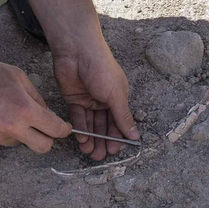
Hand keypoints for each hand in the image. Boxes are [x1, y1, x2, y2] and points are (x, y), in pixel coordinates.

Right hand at [0, 53, 72, 153]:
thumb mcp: (18, 77)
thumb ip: (36, 98)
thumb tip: (46, 114)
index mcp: (24, 110)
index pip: (55, 130)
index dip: (64, 130)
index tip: (64, 128)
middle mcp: (12, 128)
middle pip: (43, 147)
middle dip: (47, 139)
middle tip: (42, 128)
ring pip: (20, 142)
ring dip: (20, 132)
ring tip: (6, 113)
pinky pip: (1, 140)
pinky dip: (2, 131)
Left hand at [53, 38, 136, 161]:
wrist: (76, 51)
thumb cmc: (101, 68)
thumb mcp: (115, 94)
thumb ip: (122, 117)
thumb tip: (134, 136)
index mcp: (119, 97)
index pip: (119, 122)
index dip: (117, 137)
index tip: (114, 151)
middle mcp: (104, 100)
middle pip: (104, 126)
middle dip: (103, 141)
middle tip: (100, 156)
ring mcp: (89, 100)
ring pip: (91, 124)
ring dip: (91, 139)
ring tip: (89, 153)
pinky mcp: (74, 99)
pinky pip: (78, 118)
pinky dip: (80, 129)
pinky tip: (82, 140)